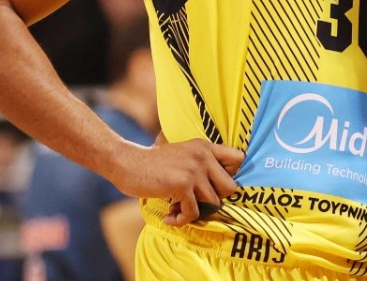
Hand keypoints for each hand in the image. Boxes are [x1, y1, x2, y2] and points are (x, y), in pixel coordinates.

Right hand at [111, 137, 244, 225]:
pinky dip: (181, 220)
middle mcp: (203, 156)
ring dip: (196, 212)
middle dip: (216, 199)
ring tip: (177, 210)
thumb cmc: (153, 162)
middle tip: (198, 202)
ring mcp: (194, 170)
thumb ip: (200, 161)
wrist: (127, 163)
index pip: (238, 158)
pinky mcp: (182, 185)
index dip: (231, 175)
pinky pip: (193, 212)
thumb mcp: (182, 152)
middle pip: (230, 187)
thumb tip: (217, 185)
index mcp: (205, 147)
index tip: (215, 186)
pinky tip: (169, 217)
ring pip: (213, 203)